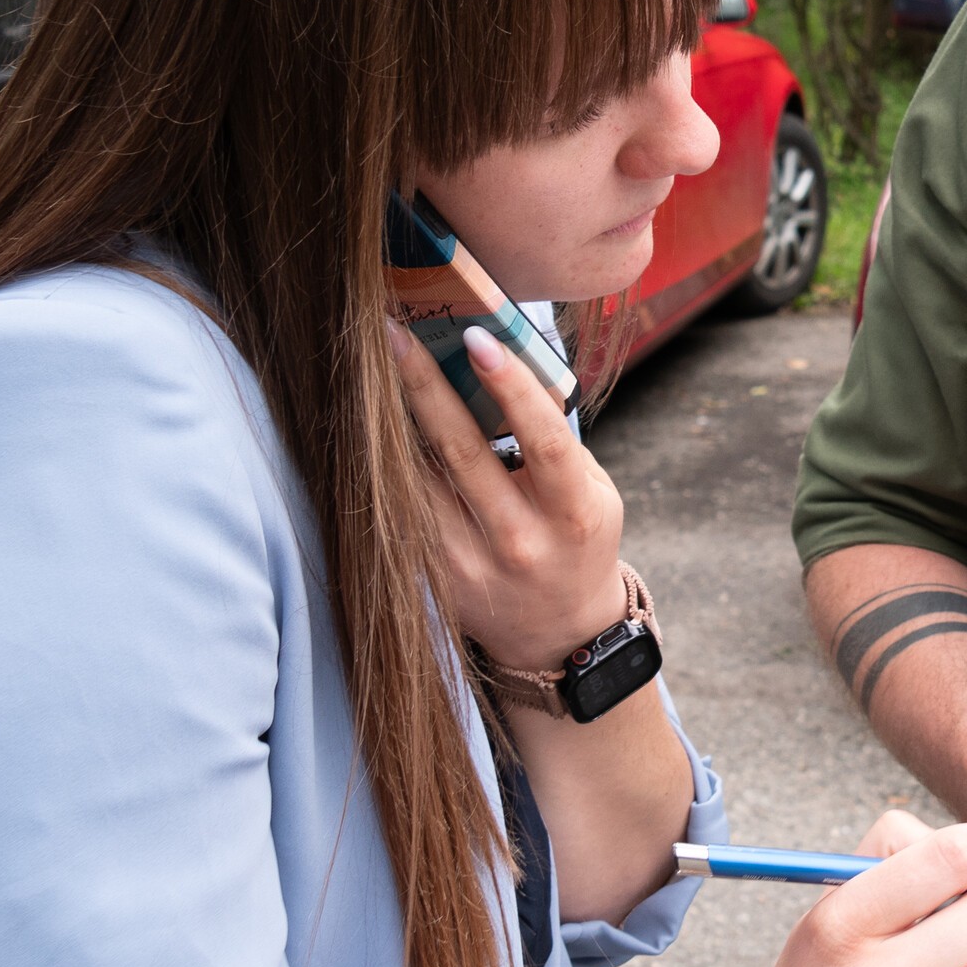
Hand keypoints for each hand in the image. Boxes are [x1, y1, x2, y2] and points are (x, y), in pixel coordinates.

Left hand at [390, 322, 625, 669]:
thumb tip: (501, 363)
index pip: (544, 439)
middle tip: (396, 333)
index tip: (476, 336)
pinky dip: (390, 464)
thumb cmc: (578, 540)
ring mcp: (472, 564)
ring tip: (373, 368)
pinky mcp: (437, 576)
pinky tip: (374, 426)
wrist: (558, 632)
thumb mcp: (593, 492)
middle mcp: (521, 540)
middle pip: (464, 452)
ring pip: (420, 480)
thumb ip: (555, 441)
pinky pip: (405, 507)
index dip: (511, 385)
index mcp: (573, 513)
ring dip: (394, 420)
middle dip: (426, 385)